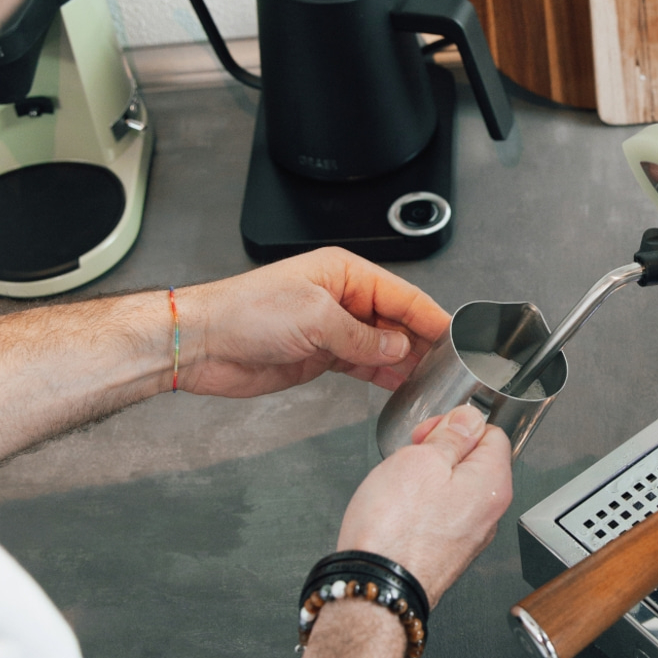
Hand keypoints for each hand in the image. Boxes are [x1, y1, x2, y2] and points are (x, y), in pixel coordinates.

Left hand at [179, 248, 448, 397]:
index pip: (401, 294)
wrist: (203, 343)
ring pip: (382, 344)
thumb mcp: (315, 318)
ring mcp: (331, 328)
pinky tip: (399, 383)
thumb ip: (362, 336)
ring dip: (404, 360)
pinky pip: (363, 363)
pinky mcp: (320, 355)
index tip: (454, 334)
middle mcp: (340, 298)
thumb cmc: (245, 313)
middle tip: (448, 363)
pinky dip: (382, 374)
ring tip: (430, 377)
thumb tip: (397, 347)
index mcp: (343, 273)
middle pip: (395, 319)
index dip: (429, 315)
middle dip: (421, 340)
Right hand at [336, 406, 512, 602]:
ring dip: (426, 480)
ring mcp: (469, 535)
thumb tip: (469, 418)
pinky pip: (439, 514)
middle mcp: (489, 512)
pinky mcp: (448, 551)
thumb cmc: (395, 529)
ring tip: (399, 489)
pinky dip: (419, 507)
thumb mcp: (421, 459)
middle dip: (438, 453)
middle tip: (410, 460)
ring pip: (452, 488)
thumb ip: (451, 434)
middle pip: (472, 461)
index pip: (491, 433)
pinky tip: (397, 512)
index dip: (456, 425)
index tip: (429, 433)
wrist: (375, 587)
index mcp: (493, 484)